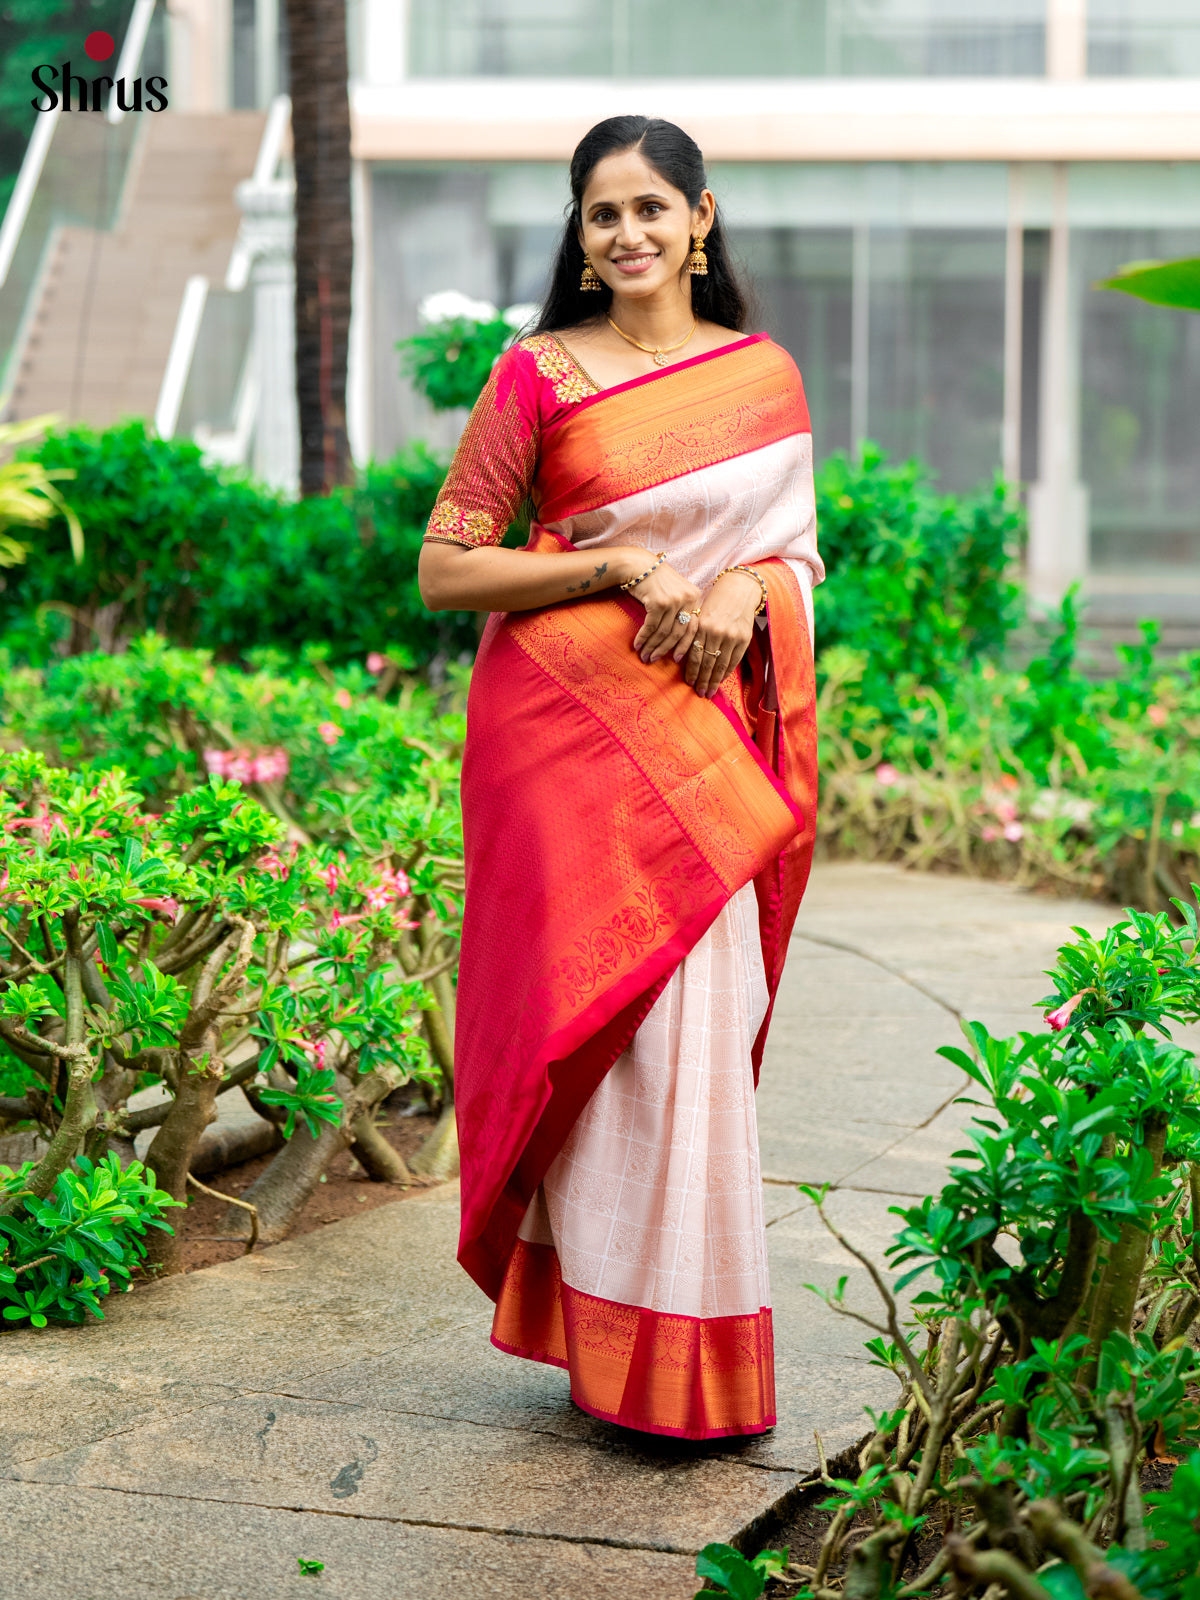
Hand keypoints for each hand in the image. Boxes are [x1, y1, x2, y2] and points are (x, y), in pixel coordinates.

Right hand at [625, 553, 703, 664]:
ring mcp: (674, 600)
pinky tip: (637, 645)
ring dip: (652, 646)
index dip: (684, 646)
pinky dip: (643, 638)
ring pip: (663, 632)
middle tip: (654, 660)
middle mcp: (687, 598)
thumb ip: (681, 610)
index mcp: (695, 596)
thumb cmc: (655, 581)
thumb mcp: (675, 592)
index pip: (693, 627)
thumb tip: (678, 639)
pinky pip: (651, 627)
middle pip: (678, 632)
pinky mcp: (658, 602)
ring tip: (644, 656)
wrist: (638, 565)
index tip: (676, 659)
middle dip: (665, 649)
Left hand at [677, 567, 760, 697]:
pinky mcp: (744, 639)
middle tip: (700, 693)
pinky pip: (734, 661)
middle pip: (707, 663)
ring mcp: (731, 637)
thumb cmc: (716, 603)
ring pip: (721, 665)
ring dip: (714, 681)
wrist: (739, 591)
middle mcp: (716, 632)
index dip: (692, 671)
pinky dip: (727, 672)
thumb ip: (695, 634)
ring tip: (710, 692)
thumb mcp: (701, 615)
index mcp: (702, 626)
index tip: (689, 683)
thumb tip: (686, 658)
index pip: (695, 655)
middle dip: (703, 681)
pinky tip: (721, 680)